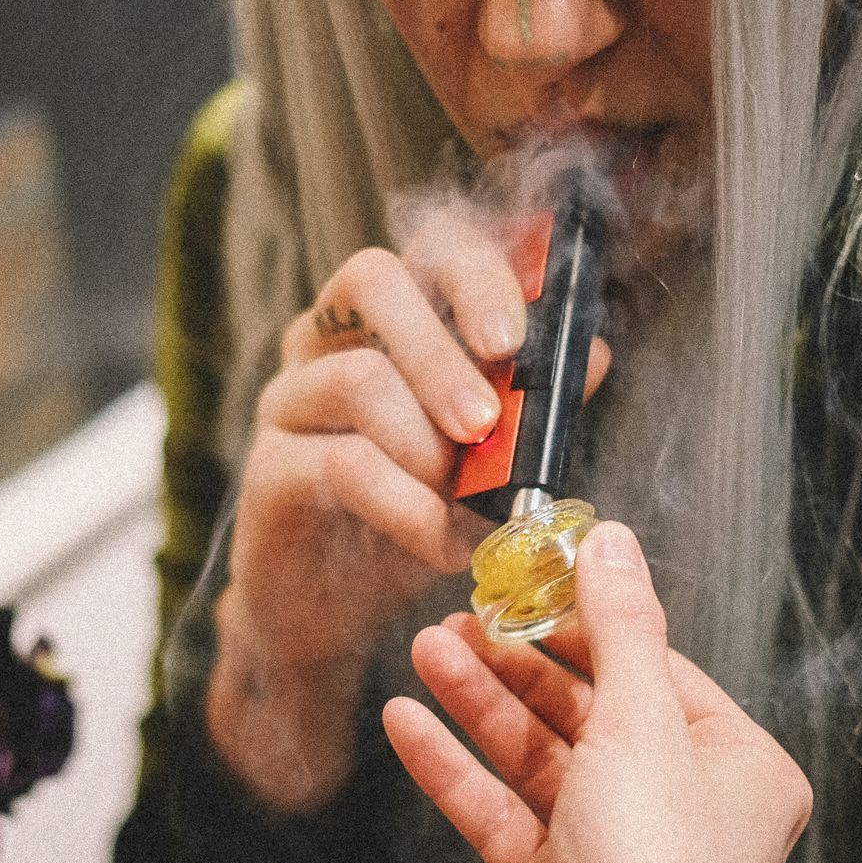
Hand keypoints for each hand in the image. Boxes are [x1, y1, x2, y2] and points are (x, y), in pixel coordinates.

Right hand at [209, 215, 609, 811]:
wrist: (331, 616)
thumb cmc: (409, 522)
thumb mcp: (486, 462)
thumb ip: (531, 407)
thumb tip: (592, 353)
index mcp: (388, 318)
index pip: (427, 246)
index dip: (477, 275)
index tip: (514, 339)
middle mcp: (327, 338)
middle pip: (373, 280)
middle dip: (443, 350)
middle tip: (486, 423)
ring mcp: (290, 398)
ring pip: (358, 379)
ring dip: (430, 444)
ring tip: (465, 501)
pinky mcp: (268, 468)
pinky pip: (342, 465)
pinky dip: (408, 507)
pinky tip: (441, 544)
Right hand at [382, 521, 809, 862]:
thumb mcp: (641, 721)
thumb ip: (621, 625)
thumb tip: (613, 546)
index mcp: (736, 768)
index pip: (656, 669)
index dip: (590, 621)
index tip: (535, 579)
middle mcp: (681, 808)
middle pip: (589, 709)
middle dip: (519, 663)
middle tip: (464, 616)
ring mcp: (615, 847)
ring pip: (537, 756)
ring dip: (480, 704)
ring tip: (428, 652)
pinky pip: (500, 808)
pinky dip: (455, 767)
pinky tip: (410, 724)